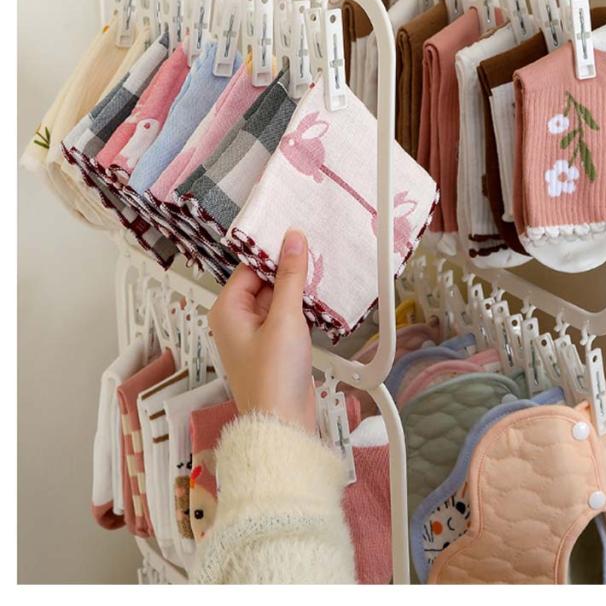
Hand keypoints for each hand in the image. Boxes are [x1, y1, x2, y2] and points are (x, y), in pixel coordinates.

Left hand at [208, 229, 315, 433]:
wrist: (284, 423)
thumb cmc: (272, 378)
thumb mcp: (284, 317)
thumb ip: (290, 276)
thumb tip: (292, 240)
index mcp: (227, 310)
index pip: (250, 267)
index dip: (274, 253)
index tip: (298, 238)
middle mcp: (238, 320)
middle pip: (265, 281)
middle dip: (290, 271)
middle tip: (315, 255)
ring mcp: (257, 334)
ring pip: (279, 298)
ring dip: (300, 290)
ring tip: (322, 277)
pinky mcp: (276, 346)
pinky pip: (288, 316)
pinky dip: (304, 309)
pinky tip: (322, 303)